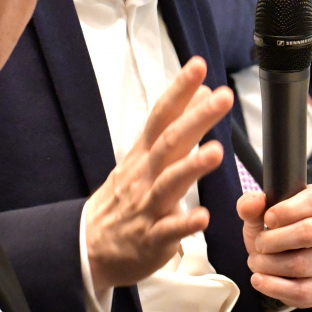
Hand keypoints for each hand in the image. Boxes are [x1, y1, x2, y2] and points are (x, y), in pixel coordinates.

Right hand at [85, 56, 233, 291]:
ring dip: (193, 166)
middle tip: (223, 97)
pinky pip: (169, 230)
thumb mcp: (145, 155)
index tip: (199, 65)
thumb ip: (176, 123)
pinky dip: (185, 223)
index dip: (180, 89)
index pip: (162, 114)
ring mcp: (147, 205)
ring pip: (170, 182)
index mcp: (145, 152)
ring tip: (217, 151)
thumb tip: (204, 89)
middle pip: (170, 141)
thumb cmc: (126, 194)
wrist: (89, 245)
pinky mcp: (152, 238)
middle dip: (197, 118)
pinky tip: (203, 217)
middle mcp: (146, 174)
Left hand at [236, 184, 311, 307]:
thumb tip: (253, 203)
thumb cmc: (274, 230)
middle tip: (258, 244)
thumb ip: (251, 204)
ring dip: (270, 265)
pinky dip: (275, 287)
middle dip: (273, 240)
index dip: (288, 210)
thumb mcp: (259, 214)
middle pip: (309, 233)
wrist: (279, 258)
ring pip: (302, 264)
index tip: (267, 219)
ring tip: (255, 262)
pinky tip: (259, 280)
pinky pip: (302, 291)